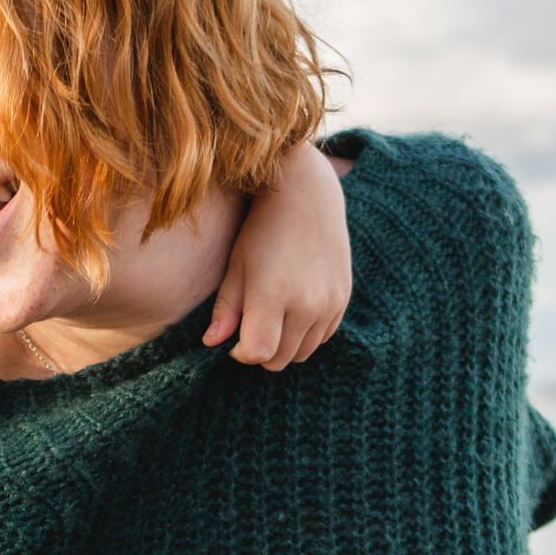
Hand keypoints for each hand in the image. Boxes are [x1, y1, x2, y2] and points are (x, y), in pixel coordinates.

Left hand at [204, 140, 350, 370]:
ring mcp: (329, 303)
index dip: (241, 353)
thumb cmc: (262, 229)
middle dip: (261, 351)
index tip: (234, 339)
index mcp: (272, 297)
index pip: (257, 353)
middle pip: (280, 359)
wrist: (307, 195)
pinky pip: (322, 337)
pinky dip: (306, 334)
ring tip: (271, 320)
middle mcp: (306, 305)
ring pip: (302, 353)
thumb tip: (212, 343)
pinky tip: (293, 310)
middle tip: (250, 329)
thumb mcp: (237, 265)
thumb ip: (226, 308)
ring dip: (284, 345)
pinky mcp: (343, 298)